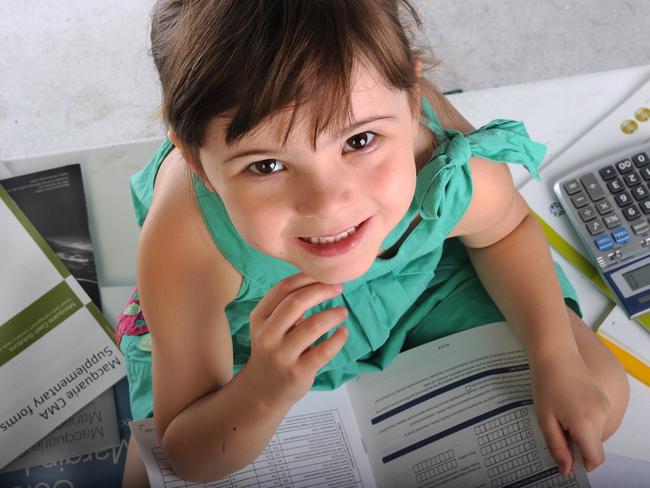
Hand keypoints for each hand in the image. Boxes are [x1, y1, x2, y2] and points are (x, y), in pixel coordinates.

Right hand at [242, 273, 348, 406]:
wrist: (263, 391)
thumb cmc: (273, 350)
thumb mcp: (270, 326)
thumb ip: (288, 306)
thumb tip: (322, 281)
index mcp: (259, 317)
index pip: (282, 289)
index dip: (306, 278)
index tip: (324, 275)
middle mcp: (267, 335)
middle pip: (297, 303)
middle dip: (322, 291)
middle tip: (338, 288)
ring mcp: (282, 355)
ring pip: (313, 325)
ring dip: (333, 314)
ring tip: (342, 312)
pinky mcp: (298, 372)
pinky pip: (324, 351)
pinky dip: (338, 339)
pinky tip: (343, 333)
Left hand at [531, 350, 610, 473]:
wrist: (555, 354)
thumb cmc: (546, 384)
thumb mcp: (545, 419)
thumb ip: (557, 446)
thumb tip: (567, 469)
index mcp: (587, 423)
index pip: (595, 457)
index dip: (582, 462)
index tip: (566, 455)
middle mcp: (602, 416)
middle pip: (595, 446)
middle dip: (578, 444)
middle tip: (557, 427)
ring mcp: (606, 406)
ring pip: (597, 434)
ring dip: (582, 432)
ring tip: (561, 414)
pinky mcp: (604, 399)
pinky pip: (598, 421)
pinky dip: (586, 421)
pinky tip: (569, 406)